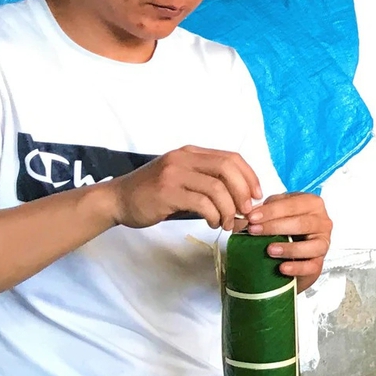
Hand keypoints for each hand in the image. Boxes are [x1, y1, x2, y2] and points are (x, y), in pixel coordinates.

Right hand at [99, 146, 260, 230]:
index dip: (249, 177)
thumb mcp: (183, 179)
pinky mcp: (167, 192)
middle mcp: (184, 158)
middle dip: (243, 193)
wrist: (118, 200)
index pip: (231, 158)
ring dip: (229, 210)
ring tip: (227, 223)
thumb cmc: (154, 193)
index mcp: (191, 153)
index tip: (257, 196)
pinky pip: (202, 203)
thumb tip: (243, 200)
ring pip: (217, 188)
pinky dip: (213, 215)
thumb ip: (208, 182)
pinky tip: (212, 223)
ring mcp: (174, 173)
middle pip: (227, 169)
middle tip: (246, 212)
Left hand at [243, 192, 331, 289]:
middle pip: (302, 223)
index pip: (292, 205)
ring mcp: (323, 243)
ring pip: (312, 246)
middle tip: (254, 231)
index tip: (252, 217)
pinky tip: (282, 267)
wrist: (292, 249)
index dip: (271, 211)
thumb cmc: (285, 226)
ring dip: (290, 248)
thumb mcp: (276, 211)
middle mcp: (322, 222)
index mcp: (312, 204)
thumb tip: (247, 213)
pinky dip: (297, 268)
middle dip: (275, 227)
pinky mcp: (319, 262)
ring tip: (270, 250)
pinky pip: (312, 266)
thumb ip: (265, 209)